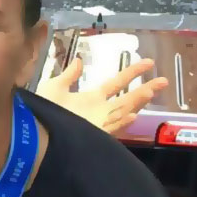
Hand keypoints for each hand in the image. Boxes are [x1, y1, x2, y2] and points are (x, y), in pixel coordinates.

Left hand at [37, 56, 168, 135]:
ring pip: (123, 112)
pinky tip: (132, 115)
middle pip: (127, 99)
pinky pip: (109, 129)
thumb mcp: (54, 87)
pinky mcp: (92, 136)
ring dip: (138, 101)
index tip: (149, 63)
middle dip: (145, 90)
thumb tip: (80, 61)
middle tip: (164, 80)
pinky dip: (120, 122)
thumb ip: (69, 75)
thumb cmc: (43, 110)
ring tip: (153, 90)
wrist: (33, 132)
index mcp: (92, 99)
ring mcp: (98, 124)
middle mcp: (100, 111)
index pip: (117, 84)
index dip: (132, 73)